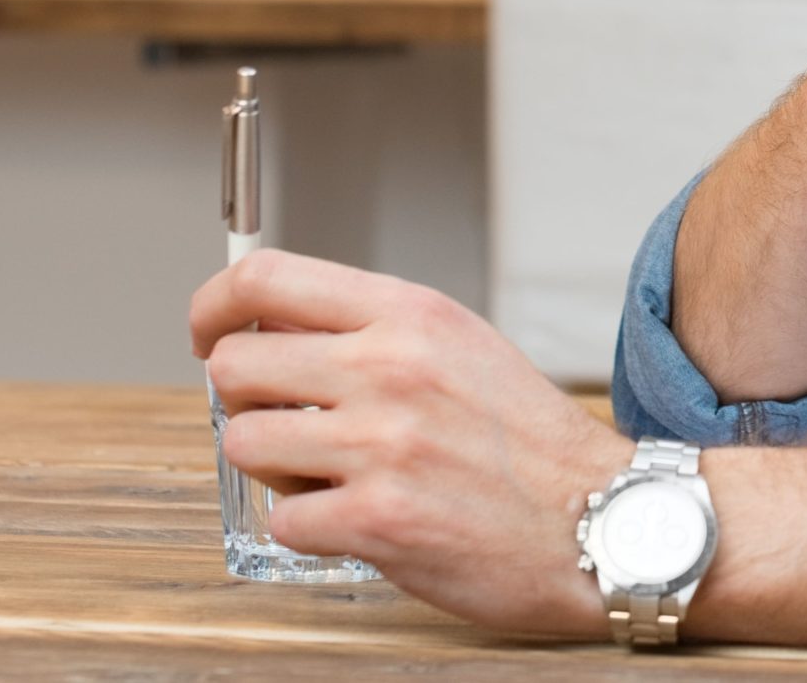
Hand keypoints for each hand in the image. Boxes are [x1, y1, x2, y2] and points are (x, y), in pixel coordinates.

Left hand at [191, 249, 633, 636]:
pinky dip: (312, 526)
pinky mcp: (376, 520)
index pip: (266, 279)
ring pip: (245, 443)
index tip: (207, 333)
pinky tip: (363, 518)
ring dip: (276, 468)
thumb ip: (370, 329)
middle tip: (291, 422)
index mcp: (410, 314)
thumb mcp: (459, 346)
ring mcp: (381, 443)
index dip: (213, 305)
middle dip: (248, 401)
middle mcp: (391, 367)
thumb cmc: (526, 441)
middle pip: (234, 365)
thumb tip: (269, 330)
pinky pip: (283, 519)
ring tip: (334, 475)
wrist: (599, 516)